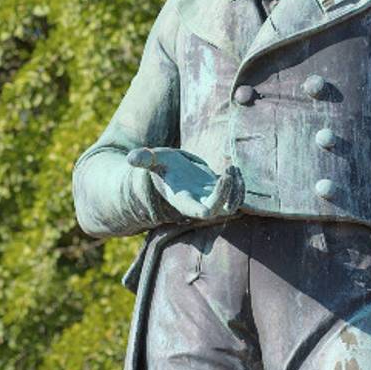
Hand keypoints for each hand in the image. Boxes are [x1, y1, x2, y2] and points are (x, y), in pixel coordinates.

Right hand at [126, 147, 243, 221]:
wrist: (170, 173)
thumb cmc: (161, 166)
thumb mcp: (153, 160)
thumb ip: (144, 159)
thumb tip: (130, 158)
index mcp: (184, 200)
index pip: (201, 211)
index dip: (213, 204)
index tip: (221, 181)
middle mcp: (199, 204)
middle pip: (221, 209)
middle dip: (228, 193)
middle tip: (228, 172)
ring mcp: (211, 200)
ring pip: (233, 205)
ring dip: (238, 189)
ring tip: (232, 168)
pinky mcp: (219, 193)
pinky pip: (236, 196)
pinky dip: (240, 185)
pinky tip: (234, 168)